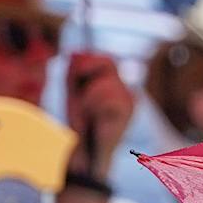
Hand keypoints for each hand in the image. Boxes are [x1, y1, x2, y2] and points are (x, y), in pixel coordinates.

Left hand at [65, 52, 134, 179]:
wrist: (84, 150)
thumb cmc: (79, 122)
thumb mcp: (73, 88)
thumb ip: (75, 67)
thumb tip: (74, 52)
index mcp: (115, 83)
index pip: (105, 58)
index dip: (86, 61)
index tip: (74, 78)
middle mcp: (126, 88)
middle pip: (108, 61)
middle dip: (86, 73)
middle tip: (80, 95)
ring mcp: (130, 99)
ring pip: (106, 81)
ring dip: (88, 96)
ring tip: (88, 112)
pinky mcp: (128, 111)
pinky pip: (107, 96)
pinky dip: (94, 105)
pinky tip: (95, 118)